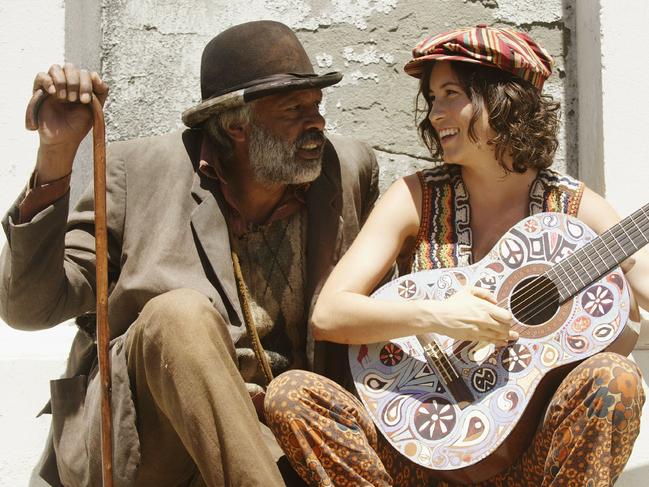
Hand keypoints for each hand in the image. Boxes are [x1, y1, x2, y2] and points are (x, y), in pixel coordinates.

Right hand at [29, 64, 108, 182]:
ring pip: (56, 68)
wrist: (63, 139)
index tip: (85, 101)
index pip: (84, 72)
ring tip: (64, 99)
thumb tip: (95, 74)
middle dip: (76, 82)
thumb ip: (100, 91)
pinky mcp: (39, 91)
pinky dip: (48, 81)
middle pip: (71, 67)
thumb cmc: (79, 125)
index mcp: (80, 86)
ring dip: (63, 82)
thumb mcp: (96, 108)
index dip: (87, 83)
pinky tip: (54, 93)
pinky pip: (41, 75)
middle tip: (75, 100)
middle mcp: (67, 83)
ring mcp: (53, 85)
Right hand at [425, 287, 516, 344]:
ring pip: (499, 336)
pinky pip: (490, 341)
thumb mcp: (468, 290)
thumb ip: (484, 293)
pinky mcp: (474, 337)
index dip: (509, 318)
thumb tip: (495, 300)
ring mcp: (479, 330)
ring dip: (507, 336)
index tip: (506, 317)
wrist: (440, 316)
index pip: (506, 316)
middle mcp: (484, 320)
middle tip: (508, 327)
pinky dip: (498, 342)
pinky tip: (503, 342)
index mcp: (484, 308)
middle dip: (508, 327)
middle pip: (505, 328)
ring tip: (513, 337)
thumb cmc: (452, 303)